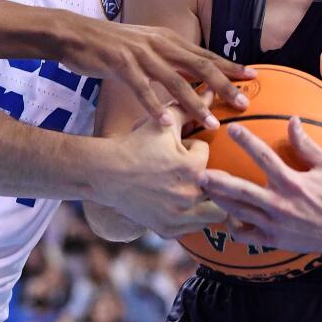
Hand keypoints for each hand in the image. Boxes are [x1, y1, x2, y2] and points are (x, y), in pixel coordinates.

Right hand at [69, 17, 252, 127]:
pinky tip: (164, 122)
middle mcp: (158, 44)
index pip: (205, 54)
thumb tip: (190, 74)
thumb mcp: (145, 46)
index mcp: (167, 39)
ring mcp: (140, 53)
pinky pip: (141, 88)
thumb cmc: (110, 45)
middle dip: (224, 86)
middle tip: (243, 103)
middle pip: (199, 66)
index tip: (252, 77)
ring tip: (210, 124)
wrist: (75, 34)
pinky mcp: (120, 63)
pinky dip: (154, 106)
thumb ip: (167, 58)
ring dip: (195, 104)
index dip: (229, 66)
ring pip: (174, 81)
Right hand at [94, 100, 226, 238]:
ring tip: (193, 191)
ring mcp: (180, 216)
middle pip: (216, 185)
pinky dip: (190, 218)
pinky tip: (178, 205)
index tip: (176, 148)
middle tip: (191, 171)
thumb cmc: (133, 145)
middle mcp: (190, 195)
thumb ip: (187, 108)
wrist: (104, 173)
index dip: (193, 149)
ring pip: (213, 213)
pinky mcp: (168, 230)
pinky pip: (193, 228)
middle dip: (208, 177)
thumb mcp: (160, 124)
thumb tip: (210, 90)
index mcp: (192, 168)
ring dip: (207, 202)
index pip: (206, 155)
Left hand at [198, 117, 321, 258]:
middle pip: (242, 191)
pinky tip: (226, 215)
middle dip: (219, 182)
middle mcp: (280, 204)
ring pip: (238, 212)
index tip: (231, 128)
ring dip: (218, 200)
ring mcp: (274, 224)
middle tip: (199, 174)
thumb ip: (306, 145)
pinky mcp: (273, 240)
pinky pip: (245, 234)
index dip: (247, 141)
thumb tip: (292, 119)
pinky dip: (232, 226)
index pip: (264, 158)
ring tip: (203, 189)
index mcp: (292, 182)